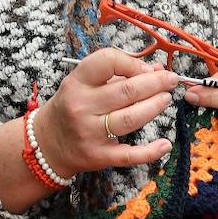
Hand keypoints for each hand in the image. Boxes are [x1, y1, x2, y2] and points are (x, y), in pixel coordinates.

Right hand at [36, 48, 178, 176]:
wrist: (47, 144)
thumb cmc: (71, 107)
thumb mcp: (84, 85)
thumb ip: (118, 76)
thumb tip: (156, 70)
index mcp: (77, 83)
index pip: (108, 61)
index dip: (133, 62)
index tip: (147, 68)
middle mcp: (81, 107)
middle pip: (126, 91)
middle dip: (155, 83)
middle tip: (170, 80)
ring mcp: (90, 133)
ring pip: (131, 118)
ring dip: (154, 107)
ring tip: (166, 99)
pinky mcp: (98, 156)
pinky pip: (129, 155)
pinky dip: (150, 151)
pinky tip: (165, 144)